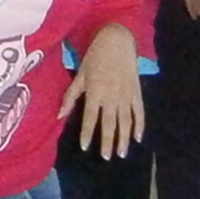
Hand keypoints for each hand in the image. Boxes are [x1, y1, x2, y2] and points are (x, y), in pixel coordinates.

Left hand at [68, 25, 144, 159]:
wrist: (117, 41)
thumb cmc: (94, 57)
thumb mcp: (80, 75)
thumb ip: (70, 96)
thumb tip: (59, 115)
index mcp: (95, 92)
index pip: (90, 117)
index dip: (86, 132)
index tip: (84, 146)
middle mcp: (111, 96)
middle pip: (109, 123)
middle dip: (107, 141)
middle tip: (106, 157)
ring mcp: (126, 95)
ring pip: (125, 121)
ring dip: (124, 138)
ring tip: (122, 153)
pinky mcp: (137, 92)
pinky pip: (139, 112)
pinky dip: (140, 125)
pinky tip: (138, 138)